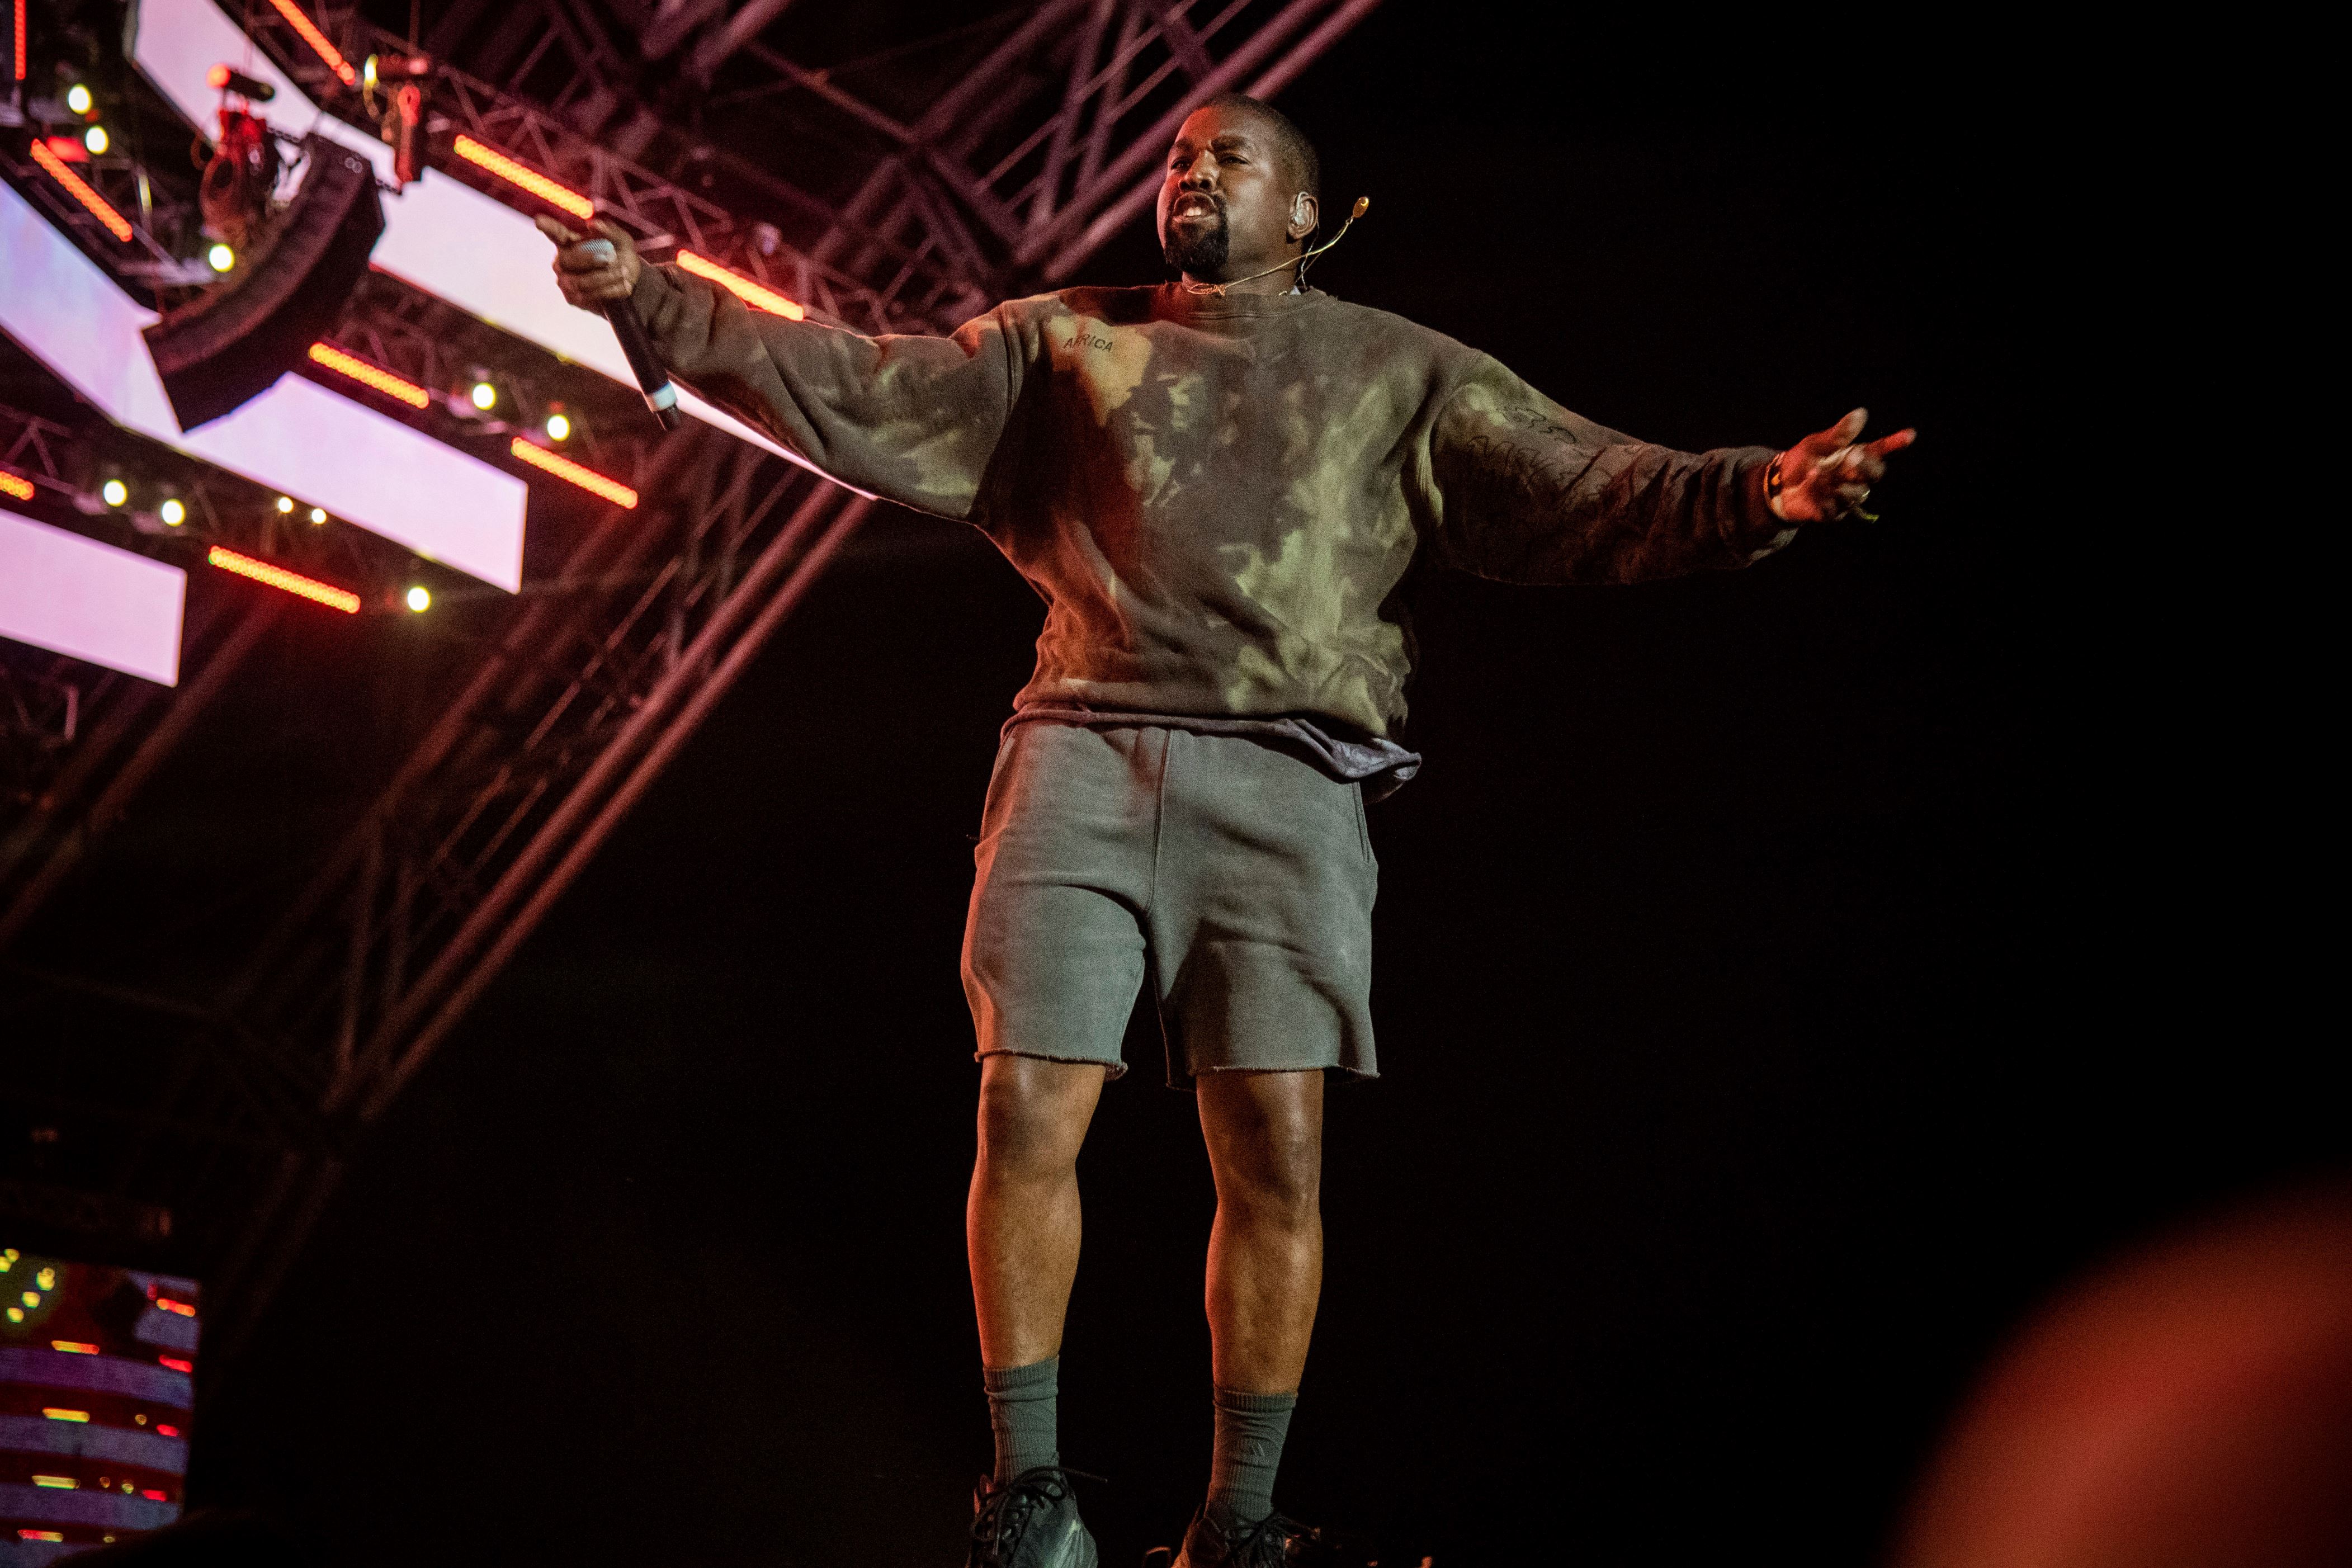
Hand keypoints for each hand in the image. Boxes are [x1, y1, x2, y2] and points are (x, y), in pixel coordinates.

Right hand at [536, 214, 640, 309]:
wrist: (629, 282)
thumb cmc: (620, 255)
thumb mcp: (622, 240)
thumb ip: (611, 231)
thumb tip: (593, 225)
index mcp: (569, 241)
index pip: (555, 233)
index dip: (548, 227)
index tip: (540, 221)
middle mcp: (562, 260)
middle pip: (567, 259)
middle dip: (590, 258)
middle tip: (611, 258)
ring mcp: (565, 280)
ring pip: (579, 281)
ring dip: (605, 277)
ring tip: (624, 272)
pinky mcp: (573, 298)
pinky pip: (587, 296)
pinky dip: (608, 290)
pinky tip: (622, 285)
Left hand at [1770, 408, 1915, 522]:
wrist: (1777, 485)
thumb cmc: (1801, 461)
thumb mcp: (1816, 444)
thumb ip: (1839, 434)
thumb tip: (1861, 413)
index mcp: (1854, 458)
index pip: (1879, 451)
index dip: (1895, 444)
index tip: (1910, 434)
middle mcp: (1854, 479)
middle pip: (1874, 475)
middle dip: (1864, 466)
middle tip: (1851, 456)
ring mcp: (1844, 497)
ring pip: (1854, 494)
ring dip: (1835, 482)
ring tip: (1815, 472)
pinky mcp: (1831, 513)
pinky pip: (1834, 508)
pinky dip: (1821, 496)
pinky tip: (1809, 486)